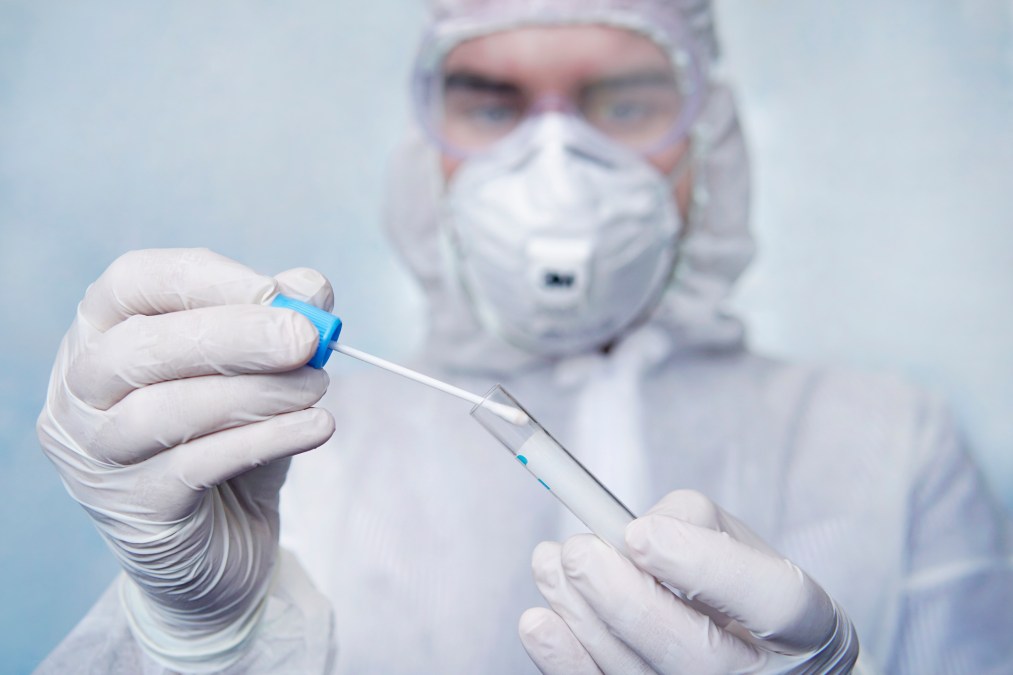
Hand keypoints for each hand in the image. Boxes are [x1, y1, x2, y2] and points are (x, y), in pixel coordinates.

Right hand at [37, 248, 335, 671]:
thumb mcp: (261, 375)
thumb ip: (281, 326)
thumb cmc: (231, 440)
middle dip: (233, 336)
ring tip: (317, 387)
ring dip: (255, 392)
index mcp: (101, 336)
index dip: (204, 280)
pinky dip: (264, 440)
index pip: (131, 284)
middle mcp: (80, 393)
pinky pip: (196, 466)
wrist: (224, 545)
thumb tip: (310, 288)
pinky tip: (316, 427)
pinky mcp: (134, 511)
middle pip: (139, 347)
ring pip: (164, 410)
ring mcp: (97, 457)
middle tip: (307, 338)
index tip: (276, 291)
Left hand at [519, 490, 857, 673]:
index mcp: (801, 625)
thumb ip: (691, 523)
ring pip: (640, 674)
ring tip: (549, 564)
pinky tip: (539, 622)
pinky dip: (567, 661)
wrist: (757, 663)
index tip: (638, 531)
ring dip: (581, 617)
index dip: (701, 565)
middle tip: (577, 551)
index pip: (771, 601)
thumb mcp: (739, 543)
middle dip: (623, 598)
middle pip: (696, 653)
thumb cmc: (740, 591)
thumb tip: (628, 533)